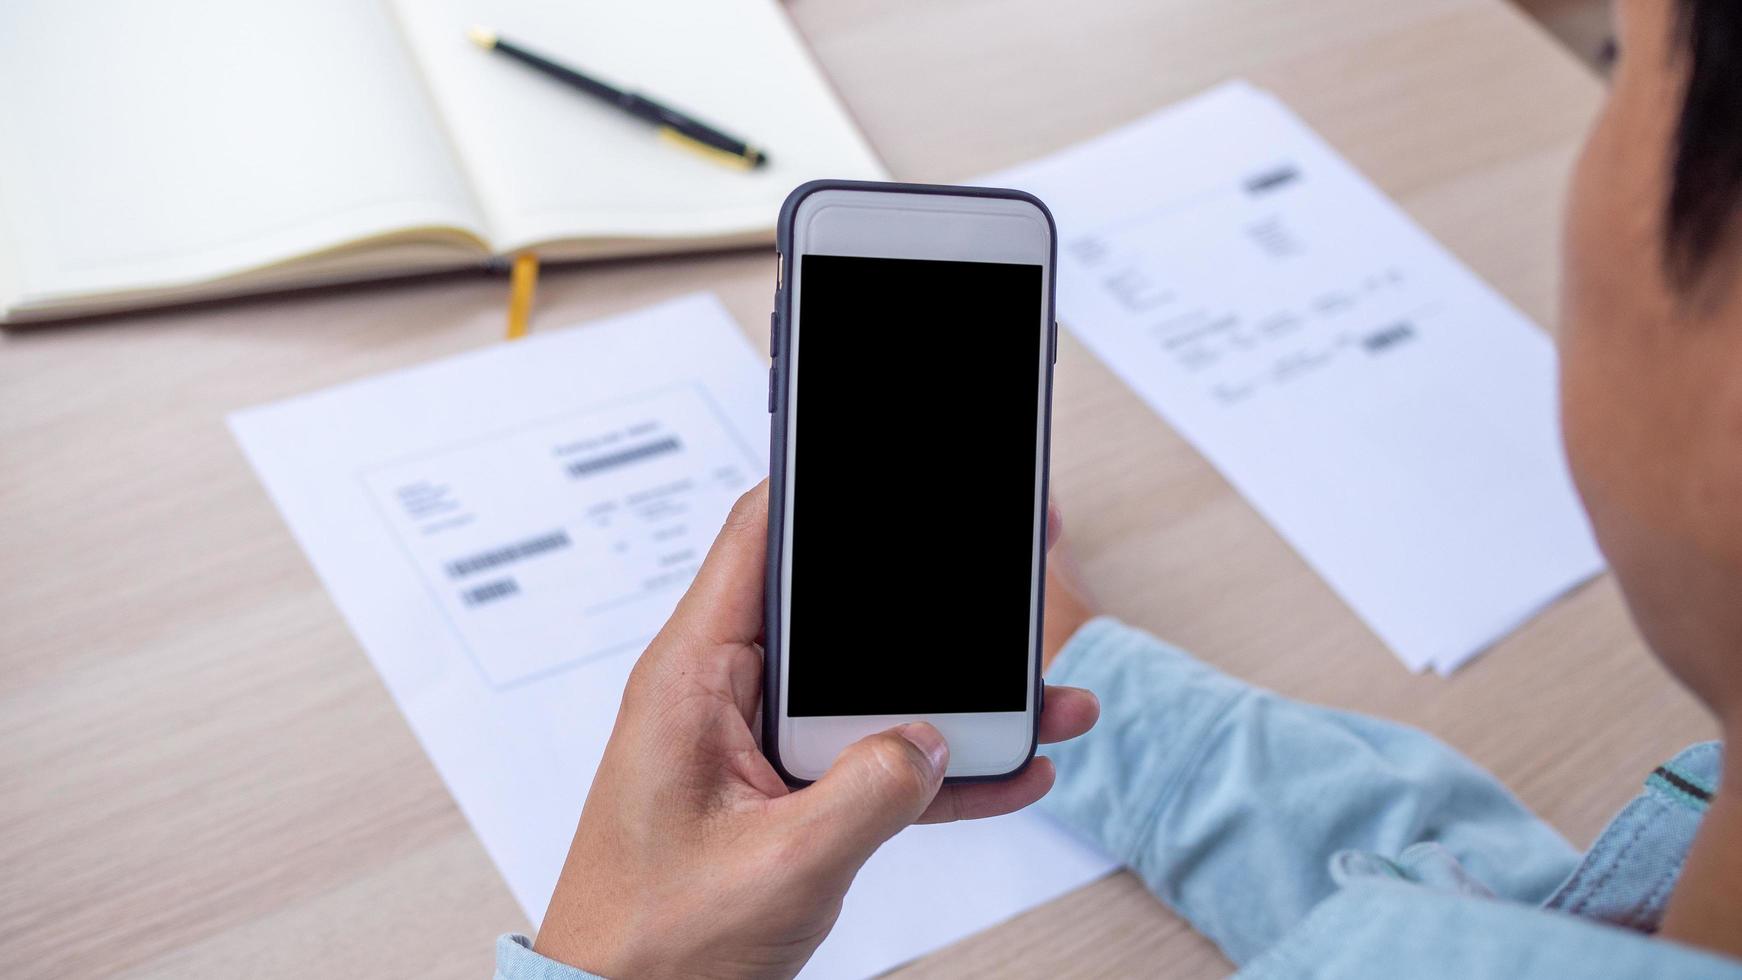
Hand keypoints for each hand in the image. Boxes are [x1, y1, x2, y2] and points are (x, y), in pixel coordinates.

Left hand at [533, 481, 1099, 978]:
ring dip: (956, 699)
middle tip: (1005, 582)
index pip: (757, 541)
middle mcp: (727, 696)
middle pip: (840, 616)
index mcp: (693, 679)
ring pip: (873, 692)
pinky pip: (876, 760)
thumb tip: (934, 741)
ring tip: (1045, 697)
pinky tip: (1012, 771)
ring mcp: (763, 746)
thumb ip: (868, 794)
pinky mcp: (790, 794)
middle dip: (926, 606)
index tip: (885, 458)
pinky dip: (941, 768)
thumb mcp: (776, 867)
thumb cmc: (650, 943)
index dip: (820, 488)